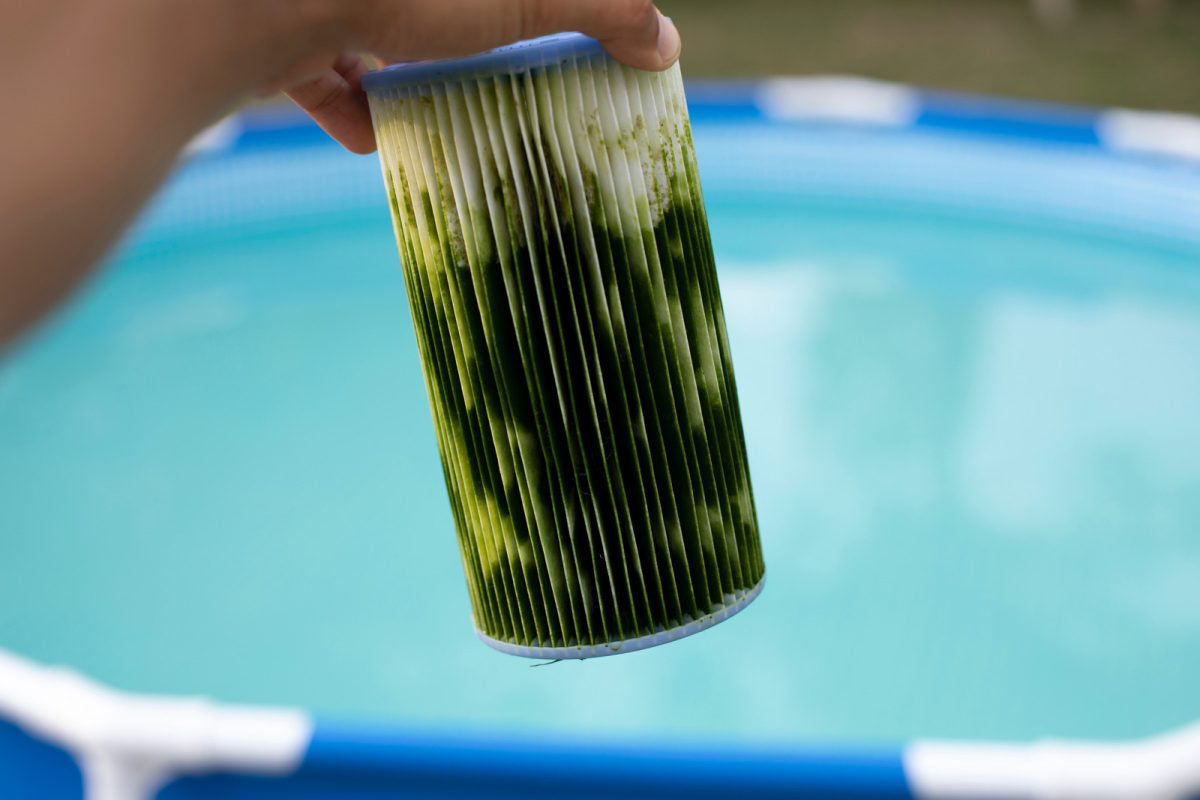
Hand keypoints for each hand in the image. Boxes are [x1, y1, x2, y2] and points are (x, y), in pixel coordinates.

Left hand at [282, 0, 681, 153]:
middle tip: (493, 82)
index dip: (525, 10)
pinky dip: (347, 104)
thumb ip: (600, 11)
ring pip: (370, 26)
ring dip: (402, 72)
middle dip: (460, 37)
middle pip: (436, 7)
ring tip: (440, 112)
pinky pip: (314, 66)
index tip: (540, 46)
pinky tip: (377, 136)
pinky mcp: (279, 24)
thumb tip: (668, 43)